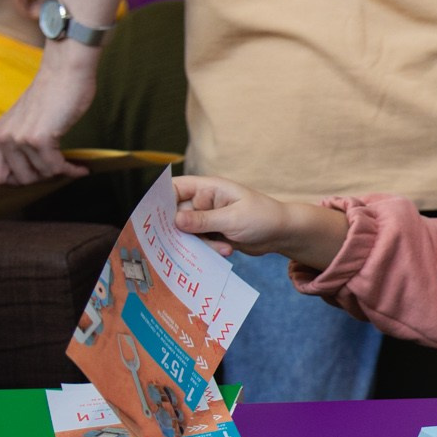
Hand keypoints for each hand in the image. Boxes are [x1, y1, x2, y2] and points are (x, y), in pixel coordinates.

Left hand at [0, 45, 99, 183]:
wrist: (65, 72)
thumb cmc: (53, 93)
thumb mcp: (26, 121)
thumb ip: (20, 141)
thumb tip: (32, 171)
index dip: (17, 181)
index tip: (38, 175)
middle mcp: (4, 138)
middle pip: (20, 180)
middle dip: (43, 178)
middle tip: (58, 168)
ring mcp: (20, 139)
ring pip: (41, 174)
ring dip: (60, 172)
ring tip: (73, 165)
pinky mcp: (40, 138)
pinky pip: (56, 167)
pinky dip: (72, 170)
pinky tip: (82, 167)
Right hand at [172, 175, 293, 256]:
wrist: (282, 234)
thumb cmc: (263, 217)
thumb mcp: (233, 219)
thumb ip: (204, 220)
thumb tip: (175, 220)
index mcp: (209, 188)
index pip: (175, 188)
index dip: (161, 201)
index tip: (154, 220)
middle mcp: (205, 201)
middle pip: (177, 214)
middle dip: (182, 230)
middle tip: (191, 242)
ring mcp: (208, 218)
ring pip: (187, 232)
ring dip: (200, 242)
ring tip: (223, 246)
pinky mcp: (213, 232)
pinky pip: (199, 242)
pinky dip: (209, 248)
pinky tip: (227, 249)